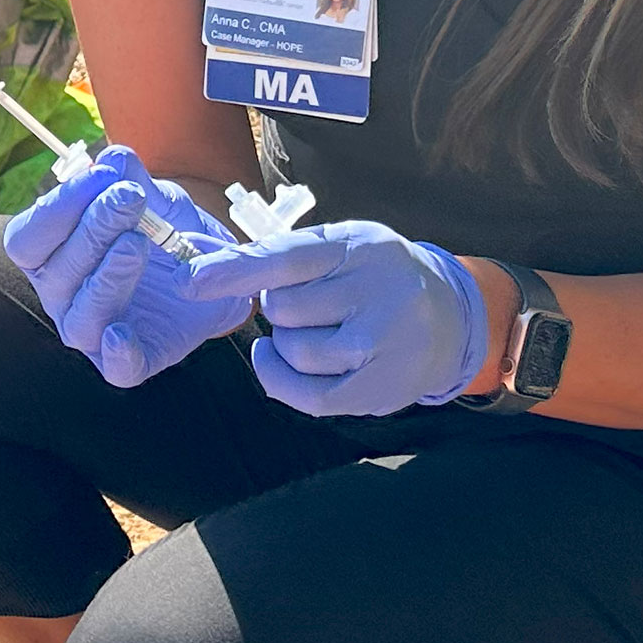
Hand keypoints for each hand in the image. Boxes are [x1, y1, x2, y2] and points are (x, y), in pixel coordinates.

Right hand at [4, 145, 247, 387]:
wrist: (213, 273)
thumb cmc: (164, 231)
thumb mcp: (155, 198)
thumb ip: (134, 180)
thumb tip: (115, 159)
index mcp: (51, 255)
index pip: (27, 238)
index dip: (57, 208)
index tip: (101, 177)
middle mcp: (61, 295)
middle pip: (55, 272)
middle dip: (91, 231)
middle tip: (129, 199)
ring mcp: (93, 331)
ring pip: (81, 318)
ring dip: (105, 279)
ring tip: (136, 244)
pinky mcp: (130, 361)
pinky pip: (115, 368)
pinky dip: (118, 353)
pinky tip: (124, 331)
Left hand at [179, 221, 492, 417]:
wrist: (452, 317)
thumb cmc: (376, 278)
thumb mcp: (341, 246)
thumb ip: (283, 254)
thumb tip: (208, 266)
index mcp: (358, 247)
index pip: (284, 259)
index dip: (232, 271)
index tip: (190, 280)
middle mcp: (376, 292)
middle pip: (283, 309)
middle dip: (278, 308)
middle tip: (306, 304)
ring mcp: (383, 343)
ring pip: (294, 350)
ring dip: (285, 344)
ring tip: (312, 330)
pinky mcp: (383, 388)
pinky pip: (311, 396)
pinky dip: (281, 380)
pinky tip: (277, 363)